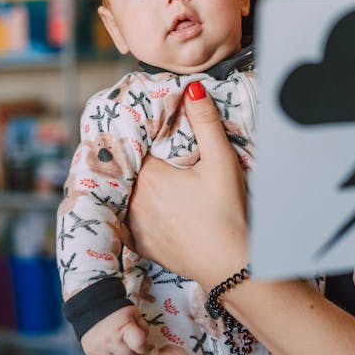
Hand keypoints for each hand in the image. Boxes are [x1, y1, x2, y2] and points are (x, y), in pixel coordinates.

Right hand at [80, 305, 148, 354]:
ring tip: (121, 351)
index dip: (143, 345)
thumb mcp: (134, 314)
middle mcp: (110, 341)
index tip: (141, 343)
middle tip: (129, 346)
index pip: (139, 344)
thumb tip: (144, 345)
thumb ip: (142, 329)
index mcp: (123, 328)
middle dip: (132, 353)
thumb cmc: (116, 313)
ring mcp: (100, 350)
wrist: (92, 308)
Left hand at [127, 81, 249, 287]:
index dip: (141, 133)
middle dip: (135, 156)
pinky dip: (131, 208)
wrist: (230, 267)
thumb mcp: (222, 162)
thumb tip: (192, 88)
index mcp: (149, 175)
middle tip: (145, 146)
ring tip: (143, 172)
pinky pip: (125, 217)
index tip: (148, 126)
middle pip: (127, 167)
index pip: (134, 143)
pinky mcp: (139, 243)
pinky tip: (145, 202)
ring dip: (131, 182)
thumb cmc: (228, 214)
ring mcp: (133, 224)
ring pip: (124, 191)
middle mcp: (133, 199)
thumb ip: (206, 122)